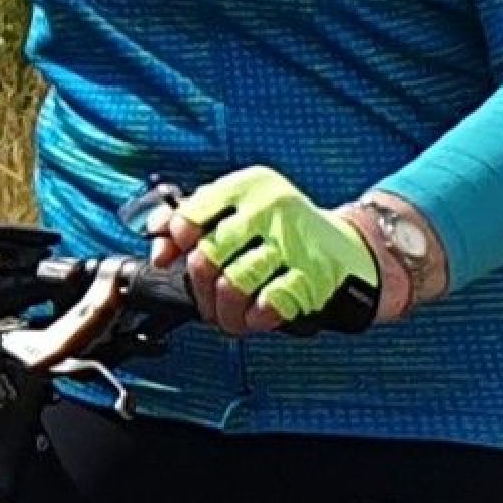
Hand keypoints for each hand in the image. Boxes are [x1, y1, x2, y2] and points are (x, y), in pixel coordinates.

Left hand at [152, 166, 378, 335]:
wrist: (345, 248)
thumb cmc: (281, 230)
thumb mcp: (243, 209)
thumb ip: (198, 218)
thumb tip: (157, 241)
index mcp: (248, 185)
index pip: (189, 216)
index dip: (174, 245)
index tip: (176, 259)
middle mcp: (270, 206)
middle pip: (206, 256)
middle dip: (201, 288)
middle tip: (208, 298)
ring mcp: (293, 240)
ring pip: (232, 285)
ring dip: (226, 311)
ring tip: (232, 313)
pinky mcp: (313, 274)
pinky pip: (267, 304)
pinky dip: (257, 317)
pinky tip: (260, 312)